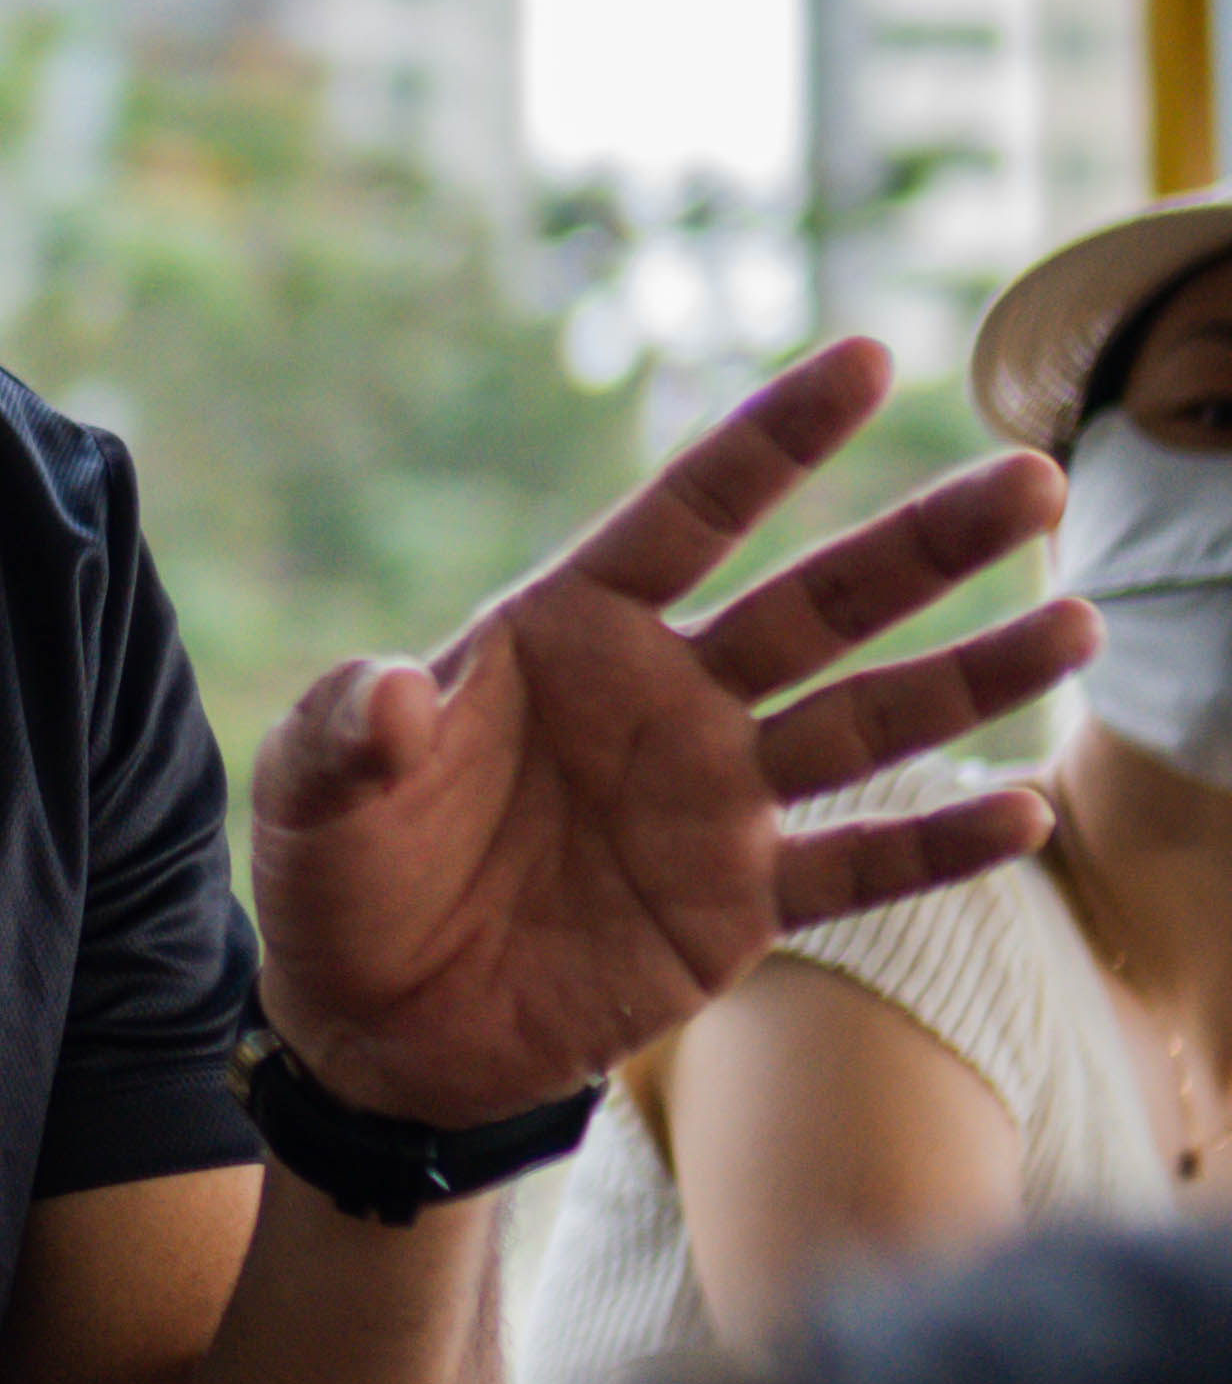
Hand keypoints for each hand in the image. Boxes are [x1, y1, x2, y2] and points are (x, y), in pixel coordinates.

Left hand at [249, 335, 1096, 1125]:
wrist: (371, 1027)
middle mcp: (664, 699)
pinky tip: (1024, 813)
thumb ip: (344, 730)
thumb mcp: (309, 792)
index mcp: (568, 632)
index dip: (773, 440)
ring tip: (1075, 622)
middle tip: (1036, 478)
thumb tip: (387, 690)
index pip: (688, 514)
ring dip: (971, 675)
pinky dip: (933, 847)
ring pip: (867, 722)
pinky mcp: (734, 910)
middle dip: (923, 542)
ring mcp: (710, 803)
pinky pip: (853, 868)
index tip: (869, 357)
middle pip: (818, 603)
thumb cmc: (339, 876)